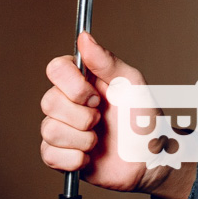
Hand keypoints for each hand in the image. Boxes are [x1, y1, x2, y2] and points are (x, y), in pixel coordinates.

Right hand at [40, 30, 192, 198]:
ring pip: (49, 129)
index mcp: (83, 80)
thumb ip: (106, 61)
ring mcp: (63, 129)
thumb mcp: (131, 85)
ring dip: (82, 139)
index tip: (96, 96)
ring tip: (98, 140)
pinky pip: (50, 155)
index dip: (72, 85)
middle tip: (102, 120)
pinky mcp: (60, 155)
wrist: (148, 161)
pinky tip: (90, 157)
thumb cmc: (143, 120)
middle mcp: (69, 102)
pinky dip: (74, 158)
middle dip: (82, 116)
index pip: (56, 69)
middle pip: (49, 101)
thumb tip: (83, 37)